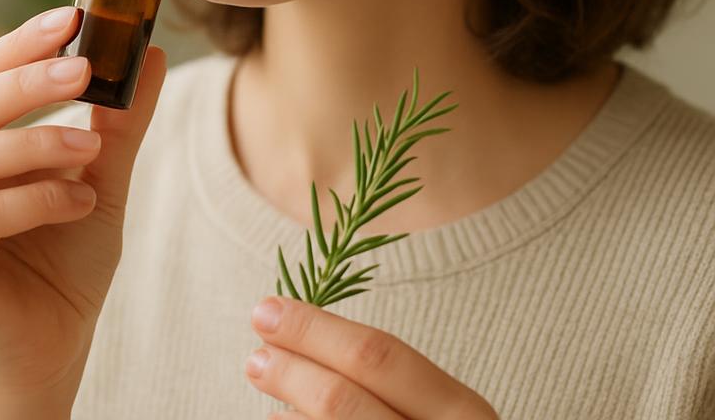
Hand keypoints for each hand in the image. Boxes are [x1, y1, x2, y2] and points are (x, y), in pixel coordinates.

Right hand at [0, 4, 167, 400]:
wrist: (53, 342)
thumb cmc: (67, 253)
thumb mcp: (101, 174)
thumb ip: (118, 120)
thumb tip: (152, 55)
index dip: (19, 42)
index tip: (72, 17)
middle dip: (28, 79)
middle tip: (84, 70)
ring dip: (39, 142)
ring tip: (91, 150)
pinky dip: (38, 199)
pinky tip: (80, 203)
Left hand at [246, 296, 498, 418]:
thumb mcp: (441, 410)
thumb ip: (387, 379)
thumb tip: (302, 337)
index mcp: (462, 411)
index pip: (377, 356)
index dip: (314, 329)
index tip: (268, 309)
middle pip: (343, 401)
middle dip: (290, 371)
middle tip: (256, 355)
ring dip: (287, 408)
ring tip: (264, 382)